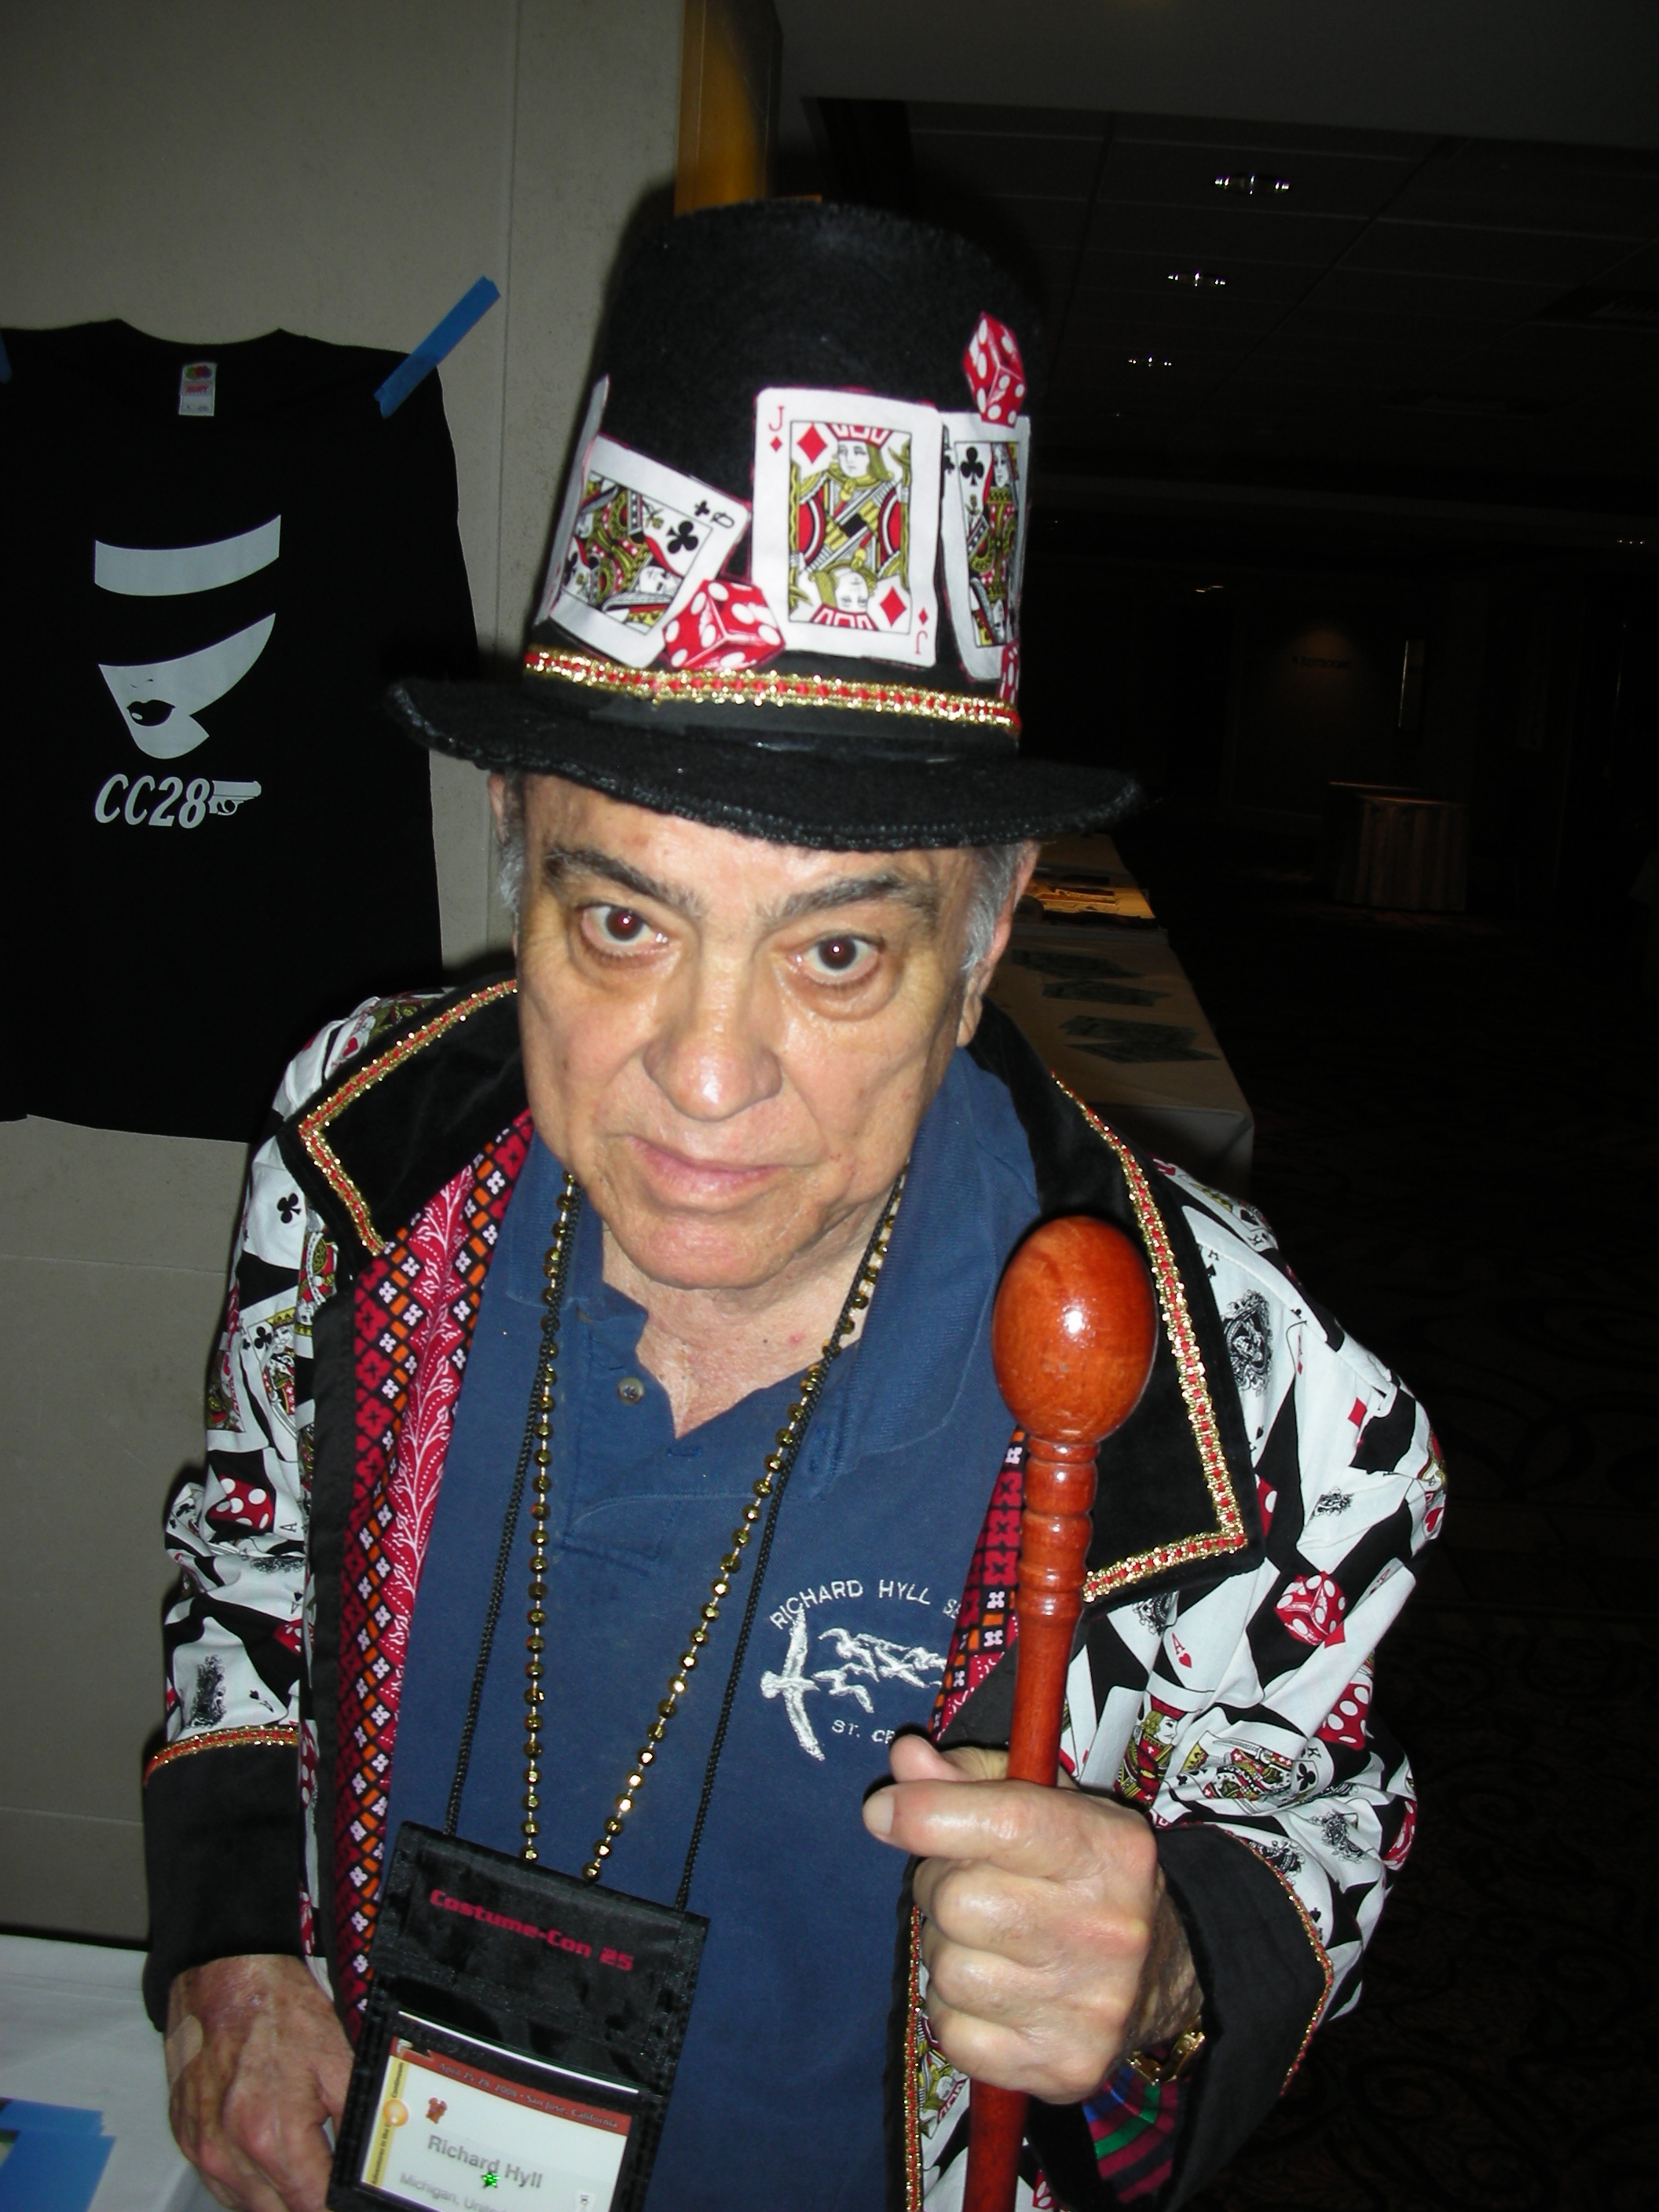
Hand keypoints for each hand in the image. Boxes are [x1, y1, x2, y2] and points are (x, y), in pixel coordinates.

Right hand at [166, 1956, 352, 2211]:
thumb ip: (356, 2121)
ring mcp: (201, 2148)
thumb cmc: (277, 2010)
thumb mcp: (338, 2061)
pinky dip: (244, 2182)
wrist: (224, 1976)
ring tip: (302, 2169)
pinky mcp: (185, 2138)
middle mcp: (228, 2152)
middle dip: (306, 2202)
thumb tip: (368, 2164)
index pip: (311, 2205)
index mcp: (271, 2136)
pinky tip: (266, 2158)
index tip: (348, 2197)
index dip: (336, 2204)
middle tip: (328, 2181)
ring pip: (246, 2205)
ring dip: (275, 2197)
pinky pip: (218, 2184)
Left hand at [862, 1736, 1198, 2103]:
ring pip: (947, 1970)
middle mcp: (1106, 1928)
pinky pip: (952, 2032)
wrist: (1160, 1972)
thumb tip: (905, 1764)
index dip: (926, 1813)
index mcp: (1108, 1849)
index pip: (1003, 1822)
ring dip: (946, 1950)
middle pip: (957, 1900)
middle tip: (968, 1885)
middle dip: (940, 1886)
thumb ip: (971, 1776)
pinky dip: (954, 2010)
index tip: (883, 1811)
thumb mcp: (1047, 1803)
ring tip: (986, 1940)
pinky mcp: (1063, 2066)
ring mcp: (1088, 2007)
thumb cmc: (1083, 1872)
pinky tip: (993, 1990)